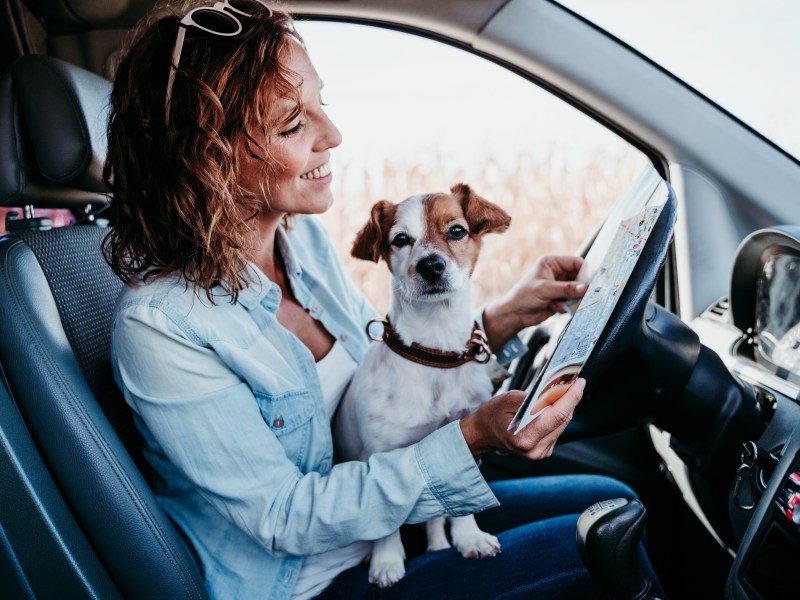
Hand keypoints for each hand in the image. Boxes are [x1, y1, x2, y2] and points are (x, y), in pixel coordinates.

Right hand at [459, 379, 584, 459]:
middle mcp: (535, 449)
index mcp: (525, 437)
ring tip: (563, 391)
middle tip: (573, 382)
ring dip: (565, 406)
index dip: (572, 397)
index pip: (557, 415)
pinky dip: (557, 416)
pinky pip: (557, 429)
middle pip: (563, 420)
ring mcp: (540, 452)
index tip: (580, 383)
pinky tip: (553, 406)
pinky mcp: (543, 451)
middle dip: (570, 399)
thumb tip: (556, 389)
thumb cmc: (491, 416)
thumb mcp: (509, 399)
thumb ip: (533, 396)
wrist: (481, 434)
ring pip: (563, 424)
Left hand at [483, 255, 587, 349]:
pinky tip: (555, 307)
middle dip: (579, 288)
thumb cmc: (524, 296)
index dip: (585, 271)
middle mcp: (558, 272)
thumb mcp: (545, 289)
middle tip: (580, 297)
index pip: (576, 262)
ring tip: (560, 303)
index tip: (590, 283)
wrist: (515, 314)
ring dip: (572, 299)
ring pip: (578, 291)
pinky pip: (573, 301)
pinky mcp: (561, 298)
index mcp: (552, 262)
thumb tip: (585, 287)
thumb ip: (566, 288)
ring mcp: (560, 286)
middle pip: (579, 277)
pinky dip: (568, 306)